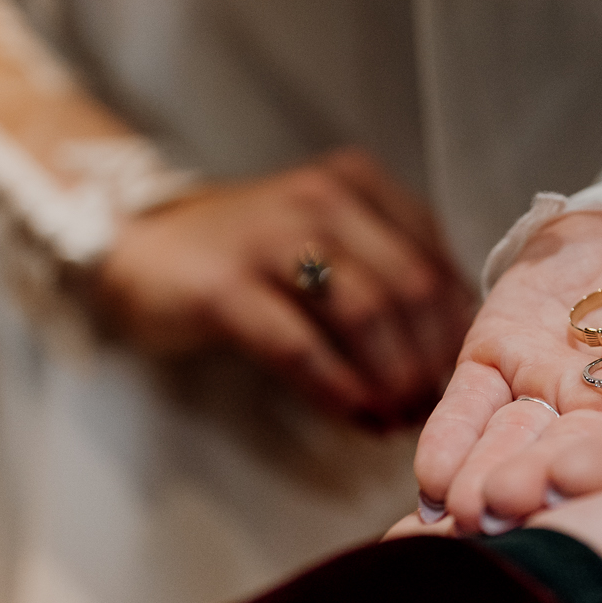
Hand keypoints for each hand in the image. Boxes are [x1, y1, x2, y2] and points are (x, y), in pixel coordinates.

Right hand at [96, 147, 473, 428]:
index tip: (462, 379)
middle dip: (431, 359)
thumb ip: (390, 271)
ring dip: (392, 378)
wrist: (139, 243)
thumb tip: (453, 343)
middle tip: (434, 410)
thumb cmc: (250, 252)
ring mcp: (272, 237)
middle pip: (411, 287)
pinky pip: (300, 347)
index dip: (456, 329)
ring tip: (399, 419)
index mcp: (360, 184)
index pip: (436, 258)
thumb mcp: (329, 240)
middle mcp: (323, 197)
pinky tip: (357, 415)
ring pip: (365, 313)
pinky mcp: (226, 286)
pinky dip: (338, 389)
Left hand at [414, 199, 601, 532]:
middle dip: (539, 488)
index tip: (575, 481)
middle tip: (502, 506)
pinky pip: (471, 409)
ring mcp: (555, 400)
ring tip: (459, 507)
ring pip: (517, 449)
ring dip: (487, 480)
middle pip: (577, 465)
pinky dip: (450, 442)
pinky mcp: (502, 365)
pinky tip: (431, 478)